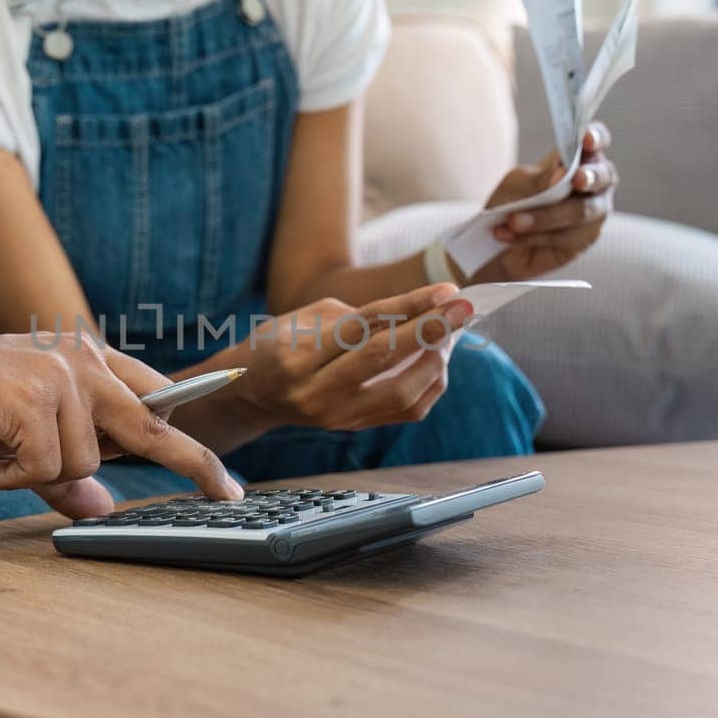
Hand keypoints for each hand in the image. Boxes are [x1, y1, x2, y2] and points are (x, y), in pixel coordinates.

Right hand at [0, 331, 240, 516]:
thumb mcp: (18, 440)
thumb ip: (63, 470)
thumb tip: (101, 507)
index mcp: (86, 361)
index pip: (155, 401)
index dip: (192, 443)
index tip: (225, 481)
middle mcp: (80, 360)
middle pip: (152, 423)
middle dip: (192, 464)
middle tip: (226, 494)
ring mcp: (57, 375)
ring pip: (84, 459)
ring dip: (40, 473)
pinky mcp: (29, 396)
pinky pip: (45, 465)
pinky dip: (13, 476)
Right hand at [209, 285, 473, 436]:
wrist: (253, 392)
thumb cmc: (282, 342)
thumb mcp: (310, 316)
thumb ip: (363, 316)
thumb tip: (424, 312)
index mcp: (298, 356)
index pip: (365, 326)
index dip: (411, 306)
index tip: (448, 290)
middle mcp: (316, 392)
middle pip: (385, 359)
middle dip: (433, 330)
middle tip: (464, 307)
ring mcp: (337, 417)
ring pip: (404, 391)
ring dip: (436, 357)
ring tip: (448, 331)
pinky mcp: (354, 428)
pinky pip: (407, 409)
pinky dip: (430, 381)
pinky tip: (436, 357)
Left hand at [470, 122, 616, 282]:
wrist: (500, 240)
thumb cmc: (513, 200)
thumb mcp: (517, 184)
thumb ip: (540, 179)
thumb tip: (562, 175)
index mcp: (581, 157)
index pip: (597, 140)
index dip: (596, 137)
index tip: (586, 139)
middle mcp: (595, 183)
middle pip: (602, 176)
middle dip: (589, 177)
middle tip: (574, 179)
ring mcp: (594, 212)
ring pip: (580, 212)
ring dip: (544, 217)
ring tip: (512, 221)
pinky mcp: (584, 240)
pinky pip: (565, 237)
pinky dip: (535, 236)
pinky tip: (510, 235)